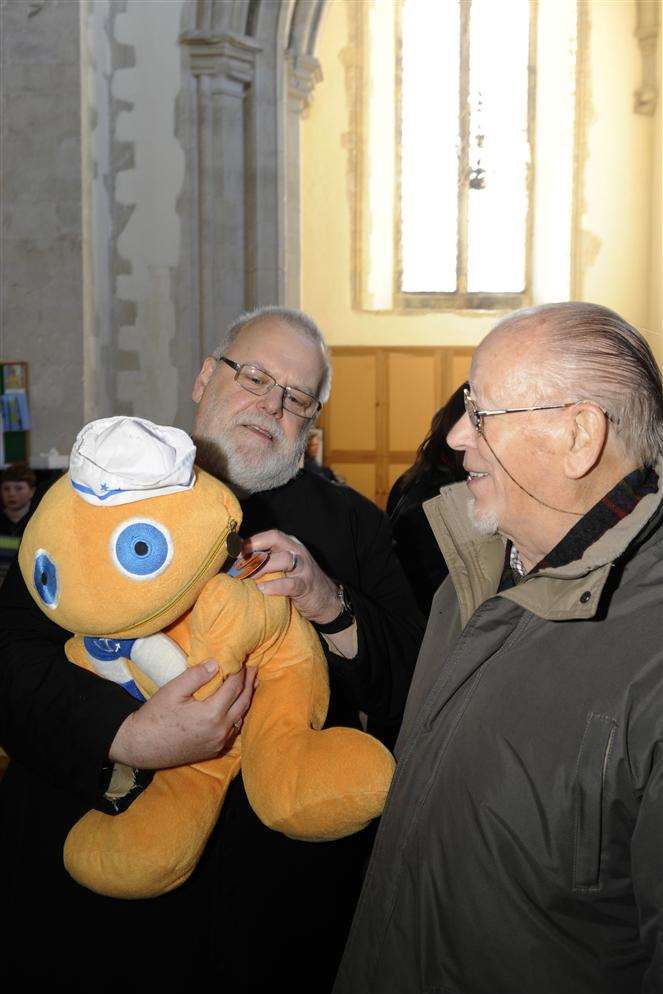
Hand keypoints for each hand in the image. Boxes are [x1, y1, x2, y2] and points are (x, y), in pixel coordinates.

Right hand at [108, 662, 256, 768]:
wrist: (141, 746)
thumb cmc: (155, 716)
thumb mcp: (173, 690)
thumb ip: (196, 676)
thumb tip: (216, 663)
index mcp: (211, 714)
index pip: (234, 687)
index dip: (240, 672)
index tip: (243, 659)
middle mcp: (220, 730)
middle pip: (243, 702)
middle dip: (249, 683)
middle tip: (254, 668)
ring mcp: (218, 742)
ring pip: (240, 717)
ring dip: (245, 699)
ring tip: (248, 684)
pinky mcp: (214, 750)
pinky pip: (232, 730)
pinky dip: (237, 715)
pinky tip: (235, 707)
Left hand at [239, 530, 340, 624]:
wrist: (328, 602)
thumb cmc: (297, 582)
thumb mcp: (283, 567)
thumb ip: (265, 561)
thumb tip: (235, 561)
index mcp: (289, 544)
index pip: (268, 535)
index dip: (249, 541)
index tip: (230, 549)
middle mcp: (297, 551)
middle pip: (274, 539)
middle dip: (253, 549)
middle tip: (236, 563)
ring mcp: (304, 568)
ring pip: (282, 559)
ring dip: (261, 567)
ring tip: (245, 578)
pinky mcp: (306, 586)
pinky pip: (290, 584)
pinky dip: (274, 586)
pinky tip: (262, 590)